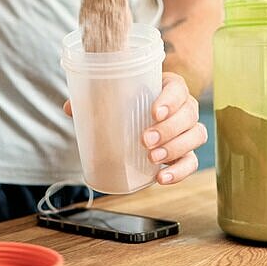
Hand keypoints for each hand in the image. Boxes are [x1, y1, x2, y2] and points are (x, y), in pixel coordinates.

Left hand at [62, 72, 207, 184]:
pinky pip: (191, 161)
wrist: (142, 116)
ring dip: (175, 148)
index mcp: (169, 87)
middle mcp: (184, 106)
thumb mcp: (115, 96)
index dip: (170, 100)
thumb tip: (70, 107)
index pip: (179, 88)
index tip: (153, 112)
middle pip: (189, 114)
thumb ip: (94, 99)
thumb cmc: (130, 102)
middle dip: (169, 129)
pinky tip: (162, 178)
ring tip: (152, 158)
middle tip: (145, 140)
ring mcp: (188, 130)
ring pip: (196, 135)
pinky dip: (180, 171)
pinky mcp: (187, 152)